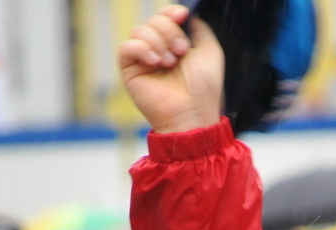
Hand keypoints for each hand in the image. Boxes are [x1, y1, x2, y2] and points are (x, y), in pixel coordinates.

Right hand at [118, 4, 223, 133]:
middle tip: (181, 52)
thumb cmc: (203, 87)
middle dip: (169, 31)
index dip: (171, 12)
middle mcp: (158, 48)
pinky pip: (126, 47)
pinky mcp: (129, 70)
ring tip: (169, 63)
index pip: (165, 15)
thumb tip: (184, 13)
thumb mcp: (209, 50)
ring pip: (139, 30)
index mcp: (174, 42)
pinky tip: (154, 62)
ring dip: (158, 42)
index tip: (182, 17)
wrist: (192, 112)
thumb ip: (197, 28)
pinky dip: (141, 49)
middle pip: (153, 20)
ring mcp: (142, 58)